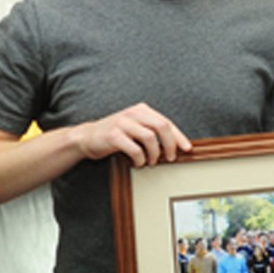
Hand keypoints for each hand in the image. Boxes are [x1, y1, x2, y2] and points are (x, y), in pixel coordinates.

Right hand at [73, 102, 191, 165]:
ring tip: (151, 162)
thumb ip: (152, 131)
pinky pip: (135, 149)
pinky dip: (140, 159)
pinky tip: (138, 162)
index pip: (167, 122)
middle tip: (170, 158)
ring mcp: (123, 123)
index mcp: (142, 110)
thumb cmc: (115, 135)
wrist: (87, 137)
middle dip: (170, 144)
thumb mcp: (135, 128)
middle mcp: (133, 113)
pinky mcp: (114, 135)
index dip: (179, 136)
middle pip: (162, 126)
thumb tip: (175, 145)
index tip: (187, 148)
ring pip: (150, 138)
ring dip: (154, 154)